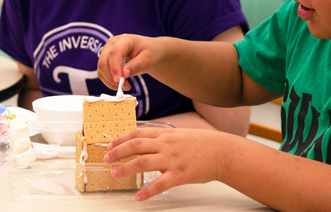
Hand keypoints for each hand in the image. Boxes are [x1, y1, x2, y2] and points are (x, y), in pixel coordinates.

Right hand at [97, 34, 166, 90]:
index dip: (115, 67)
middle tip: (126, 86)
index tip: (119, 80)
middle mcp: (112, 43)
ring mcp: (107, 51)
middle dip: (112, 77)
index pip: (114, 52)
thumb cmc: (151, 53)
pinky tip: (121, 84)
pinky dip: (109, 81)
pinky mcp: (106, 59)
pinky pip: (102, 72)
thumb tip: (123, 74)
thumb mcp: (148, 59)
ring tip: (126, 86)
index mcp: (125, 39)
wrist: (151, 52)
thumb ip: (136, 66)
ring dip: (110, 81)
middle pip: (103, 61)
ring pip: (101, 69)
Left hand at [103, 127, 231, 200]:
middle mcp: (166, 145)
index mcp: (166, 135)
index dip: (121, 139)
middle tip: (107, 159)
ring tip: (115, 174)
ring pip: (142, 162)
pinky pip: (159, 184)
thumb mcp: (182, 135)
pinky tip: (138, 197)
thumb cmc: (205, 144)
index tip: (111, 145)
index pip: (138, 134)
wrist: (223, 152)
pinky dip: (147, 191)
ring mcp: (172, 160)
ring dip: (126, 168)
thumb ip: (165, 139)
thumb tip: (150, 144)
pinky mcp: (179, 175)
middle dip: (118, 152)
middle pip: (135, 146)